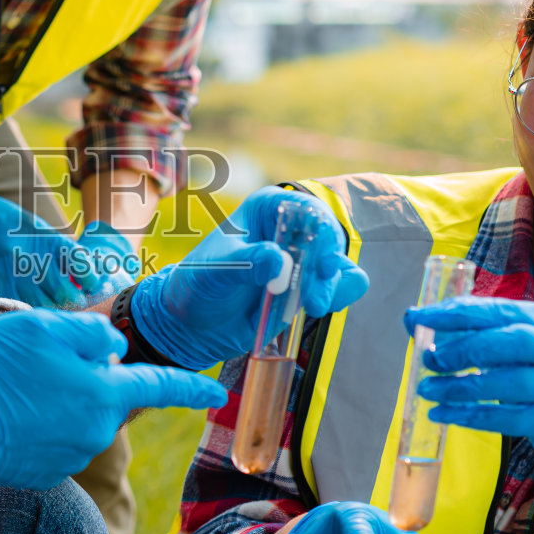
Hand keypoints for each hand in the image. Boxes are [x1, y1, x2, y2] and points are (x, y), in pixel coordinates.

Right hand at [0, 168, 133, 307]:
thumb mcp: (21, 221)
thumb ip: (46, 243)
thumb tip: (70, 266)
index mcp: (39, 234)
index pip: (79, 262)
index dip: (91, 278)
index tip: (96, 286)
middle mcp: (26, 256)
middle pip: (64, 291)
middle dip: (74, 303)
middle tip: (79, 310)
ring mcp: (5, 274)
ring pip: (41, 305)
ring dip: (52, 313)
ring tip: (58, 318)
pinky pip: (15, 309)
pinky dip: (26, 315)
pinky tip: (30, 318)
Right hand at [0, 309, 225, 491]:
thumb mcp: (44, 327)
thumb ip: (92, 335)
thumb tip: (115, 351)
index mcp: (102, 396)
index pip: (159, 388)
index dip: (191, 388)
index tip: (217, 393)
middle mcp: (93, 434)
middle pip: (108, 397)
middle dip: (89, 377)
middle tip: (38, 357)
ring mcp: (67, 459)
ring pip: (80, 416)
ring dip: (62, 398)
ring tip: (14, 383)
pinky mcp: (42, 474)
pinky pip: (56, 438)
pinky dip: (42, 421)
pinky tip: (8, 409)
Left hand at [130, 187, 368, 369]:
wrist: (192, 324)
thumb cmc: (198, 285)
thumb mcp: (216, 272)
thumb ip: (246, 264)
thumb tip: (279, 261)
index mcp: (269, 209)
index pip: (307, 210)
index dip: (322, 233)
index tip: (324, 263)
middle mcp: (291, 230)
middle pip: (330, 240)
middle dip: (326, 270)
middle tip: (313, 300)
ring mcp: (303, 261)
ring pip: (340, 267)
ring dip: (332, 288)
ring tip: (311, 307)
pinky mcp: (309, 288)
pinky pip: (341, 288)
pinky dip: (337, 297)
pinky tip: (313, 309)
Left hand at [407, 298, 533, 491]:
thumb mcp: (523, 341)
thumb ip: (478, 329)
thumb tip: (414, 320)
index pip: (501, 309)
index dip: (457, 314)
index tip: (418, 318)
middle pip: (514, 342)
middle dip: (465, 348)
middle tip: (431, 359)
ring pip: (508, 384)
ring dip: (459, 386)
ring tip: (427, 388)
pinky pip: (505, 419)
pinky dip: (468, 415)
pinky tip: (442, 413)